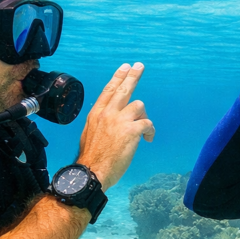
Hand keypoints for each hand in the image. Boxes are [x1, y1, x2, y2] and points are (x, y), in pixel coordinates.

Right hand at [77, 63, 154, 190]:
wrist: (91, 172)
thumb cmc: (91, 158)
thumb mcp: (89, 133)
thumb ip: (100, 122)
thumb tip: (108, 119)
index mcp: (96, 114)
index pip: (109, 90)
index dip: (118, 77)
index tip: (125, 67)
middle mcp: (107, 113)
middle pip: (124, 89)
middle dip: (133, 76)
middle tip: (140, 66)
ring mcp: (119, 121)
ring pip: (139, 106)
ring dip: (144, 117)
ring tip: (143, 130)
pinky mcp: (131, 131)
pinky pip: (147, 124)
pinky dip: (150, 131)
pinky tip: (148, 139)